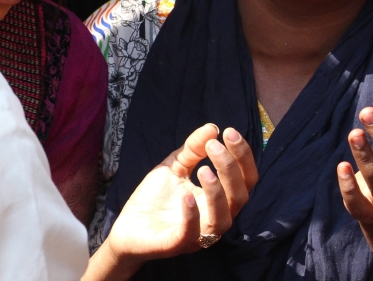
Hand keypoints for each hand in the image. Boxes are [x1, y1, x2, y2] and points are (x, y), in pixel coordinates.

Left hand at [106, 124, 257, 262]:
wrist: (127, 227)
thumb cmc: (156, 198)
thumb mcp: (175, 166)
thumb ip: (193, 149)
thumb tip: (212, 127)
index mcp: (220, 199)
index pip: (245, 178)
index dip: (242, 156)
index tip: (229, 132)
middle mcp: (215, 217)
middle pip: (240, 196)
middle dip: (230, 168)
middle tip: (214, 145)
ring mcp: (198, 234)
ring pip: (222, 218)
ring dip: (217, 192)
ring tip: (203, 169)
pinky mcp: (176, 245)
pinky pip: (191, 233)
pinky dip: (192, 214)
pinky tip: (185, 195)